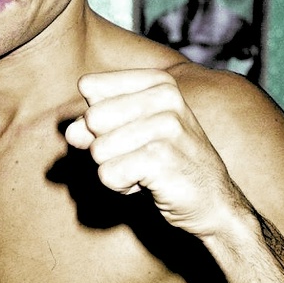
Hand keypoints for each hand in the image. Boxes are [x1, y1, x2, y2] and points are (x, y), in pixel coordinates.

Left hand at [65, 69, 242, 237]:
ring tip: (143, 169)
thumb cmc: (165, 160)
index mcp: (156, 81)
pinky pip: (108, 174)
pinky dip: (120, 185)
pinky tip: (147, 184)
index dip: (96, 116)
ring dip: (114, 168)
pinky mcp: (162, 159)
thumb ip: (93, 126)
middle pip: (91, 118)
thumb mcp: (128, 133)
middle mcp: (165, 97)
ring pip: (98, 149)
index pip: (89, 86)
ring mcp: (167, 127)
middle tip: (136, 154)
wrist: (212, 201)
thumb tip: (70, 132)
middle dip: (104, 145)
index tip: (126, 129)